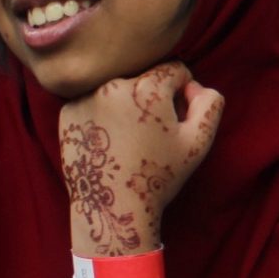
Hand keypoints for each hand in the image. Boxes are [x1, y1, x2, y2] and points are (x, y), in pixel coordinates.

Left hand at [57, 60, 223, 254]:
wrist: (113, 209)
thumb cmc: (158, 177)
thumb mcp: (198, 143)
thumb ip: (210, 103)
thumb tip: (194, 85)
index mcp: (147, 88)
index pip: (174, 68)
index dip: (182, 93)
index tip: (176, 118)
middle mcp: (113, 84)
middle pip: (144, 76)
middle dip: (153, 96)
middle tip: (152, 132)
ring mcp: (86, 97)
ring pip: (118, 87)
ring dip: (126, 103)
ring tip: (129, 138)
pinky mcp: (67, 112)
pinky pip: (94, 100)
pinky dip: (103, 113)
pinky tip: (109, 141)